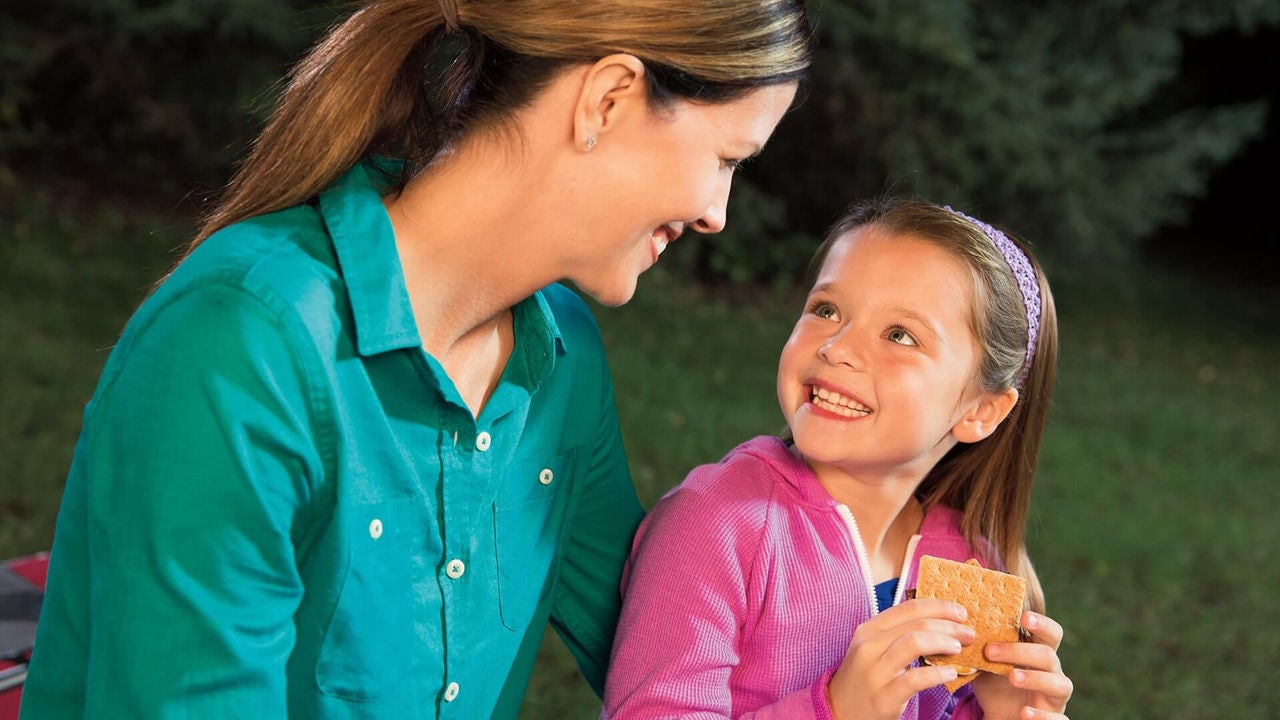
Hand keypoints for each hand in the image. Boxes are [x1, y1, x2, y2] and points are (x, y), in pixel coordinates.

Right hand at [827, 599, 974, 719]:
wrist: (839, 709)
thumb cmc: (864, 677)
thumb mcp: (873, 648)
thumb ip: (898, 633)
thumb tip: (938, 621)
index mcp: (869, 629)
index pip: (910, 608)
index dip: (939, 607)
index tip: (961, 613)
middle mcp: (869, 646)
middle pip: (916, 624)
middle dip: (949, 626)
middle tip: (968, 633)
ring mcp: (874, 671)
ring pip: (914, 644)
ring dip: (944, 643)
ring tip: (958, 649)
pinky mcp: (883, 696)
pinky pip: (915, 679)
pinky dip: (937, 674)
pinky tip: (950, 674)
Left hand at [970, 610, 1073, 719]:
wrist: (999, 716)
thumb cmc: (995, 684)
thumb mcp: (985, 664)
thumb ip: (980, 647)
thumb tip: (959, 626)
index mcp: (1039, 653)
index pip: (1050, 633)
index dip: (1042, 623)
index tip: (1022, 616)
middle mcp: (1052, 672)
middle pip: (1048, 656)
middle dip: (1020, 651)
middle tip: (990, 651)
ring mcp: (1056, 696)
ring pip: (1060, 684)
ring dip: (1035, 679)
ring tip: (1012, 677)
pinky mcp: (1054, 718)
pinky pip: (1058, 718)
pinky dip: (1043, 715)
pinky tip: (1025, 712)